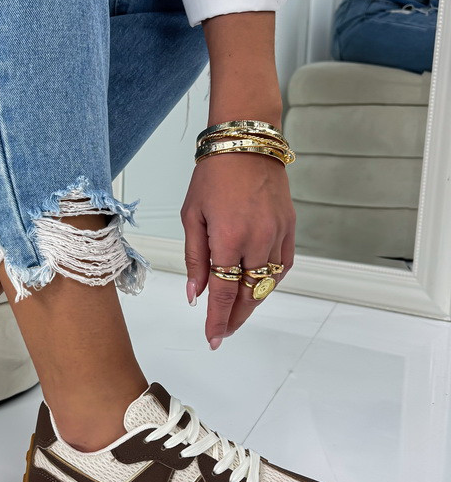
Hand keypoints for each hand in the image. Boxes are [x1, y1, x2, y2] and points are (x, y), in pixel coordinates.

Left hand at [181, 152, 295, 348]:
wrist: (246, 143)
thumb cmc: (212, 176)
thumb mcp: (192, 217)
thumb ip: (195, 258)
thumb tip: (196, 294)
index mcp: (228, 239)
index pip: (223, 293)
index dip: (217, 320)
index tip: (212, 338)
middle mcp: (257, 241)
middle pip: (248, 295)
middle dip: (235, 319)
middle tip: (222, 333)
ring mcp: (277, 235)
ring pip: (267, 284)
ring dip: (252, 303)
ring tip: (235, 315)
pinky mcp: (289, 228)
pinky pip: (283, 266)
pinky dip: (270, 282)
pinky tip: (257, 289)